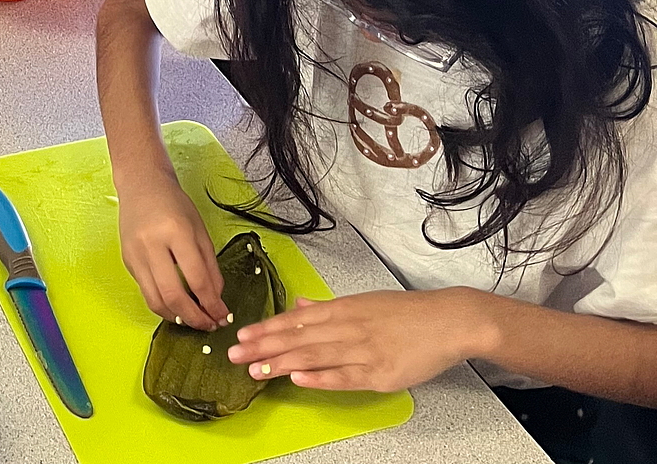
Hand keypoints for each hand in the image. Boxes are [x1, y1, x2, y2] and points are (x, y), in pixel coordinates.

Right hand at [115, 168, 228, 330]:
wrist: (141, 184)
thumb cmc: (173, 203)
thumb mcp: (199, 230)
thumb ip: (210, 266)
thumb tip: (216, 300)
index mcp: (176, 232)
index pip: (196, 279)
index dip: (212, 304)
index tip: (223, 316)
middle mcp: (151, 244)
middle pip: (173, 295)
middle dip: (194, 318)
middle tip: (209, 325)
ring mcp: (135, 254)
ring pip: (155, 301)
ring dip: (177, 317)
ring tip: (193, 320)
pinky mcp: (127, 261)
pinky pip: (146, 291)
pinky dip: (163, 304)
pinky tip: (176, 305)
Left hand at [229, 288, 491, 391]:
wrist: (446, 321)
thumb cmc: (405, 312)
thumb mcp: (362, 301)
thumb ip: (328, 307)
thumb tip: (300, 306)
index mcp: (341, 308)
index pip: (294, 321)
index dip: (266, 329)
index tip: (242, 336)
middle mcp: (347, 327)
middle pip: (298, 338)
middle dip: (264, 347)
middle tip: (235, 355)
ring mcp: (362, 350)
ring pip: (315, 356)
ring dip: (283, 363)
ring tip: (257, 370)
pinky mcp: (380, 373)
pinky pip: (344, 376)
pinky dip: (320, 377)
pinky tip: (299, 379)